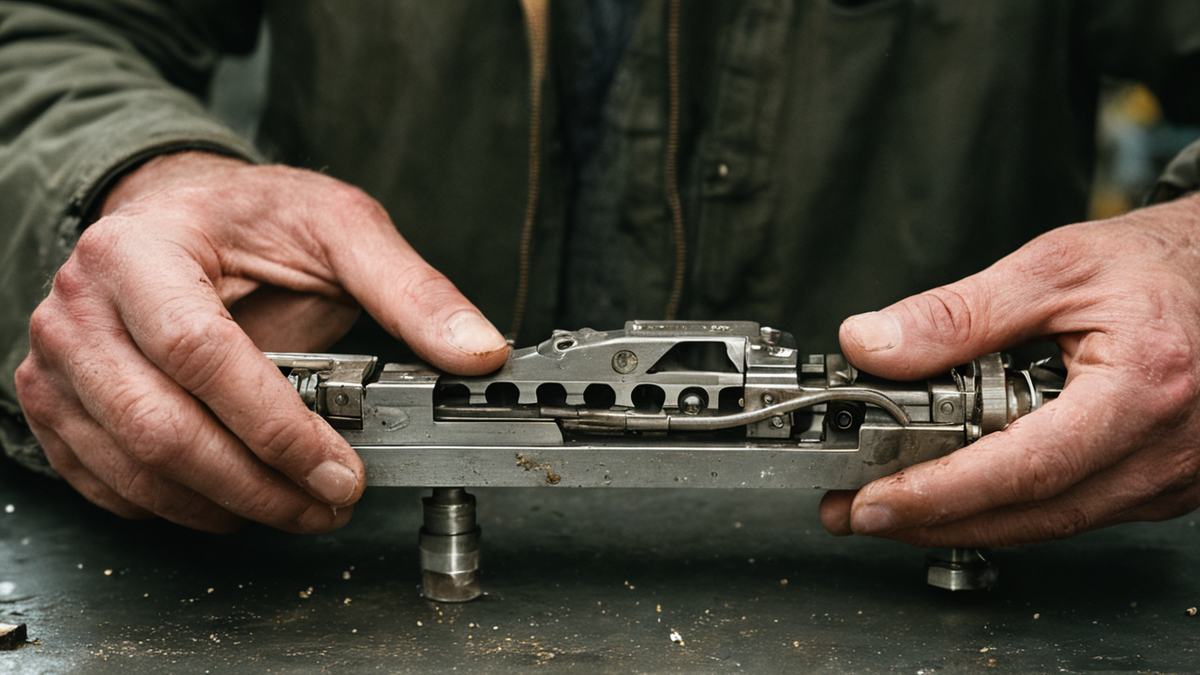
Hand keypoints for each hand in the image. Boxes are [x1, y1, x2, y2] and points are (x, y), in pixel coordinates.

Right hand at [14, 152, 508, 532]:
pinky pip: (106, 482)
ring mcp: (58, 361)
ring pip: (134, 468)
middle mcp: (81, 307)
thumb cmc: (251, 220)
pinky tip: (231, 498)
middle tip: (327, 506)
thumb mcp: (339, 230)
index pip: (202, 355)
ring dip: (223, 507)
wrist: (183, 219)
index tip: (340, 471)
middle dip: (257, 486)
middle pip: (161, 427)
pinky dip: (174, 507)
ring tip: (294, 508)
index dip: (277, 429)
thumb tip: (475, 350)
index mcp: (142, 251)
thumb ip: (411, 289)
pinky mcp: (55, 404)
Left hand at [820, 194, 1199, 546]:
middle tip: (856, 513)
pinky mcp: (1159, 485)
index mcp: (1142, 387)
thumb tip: (874, 344)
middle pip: (1030, 513)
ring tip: (887, 507)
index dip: (942, 493)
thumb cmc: (1163, 266)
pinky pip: (1072, 511)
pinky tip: (956, 496)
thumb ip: (959, 313)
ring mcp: (1167, 477)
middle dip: (931, 520)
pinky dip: (1007, 509)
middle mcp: (1162, 449)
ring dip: (961, 522)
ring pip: (1048, 522)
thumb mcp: (1055, 266)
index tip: (874, 501)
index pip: (1026, 466)